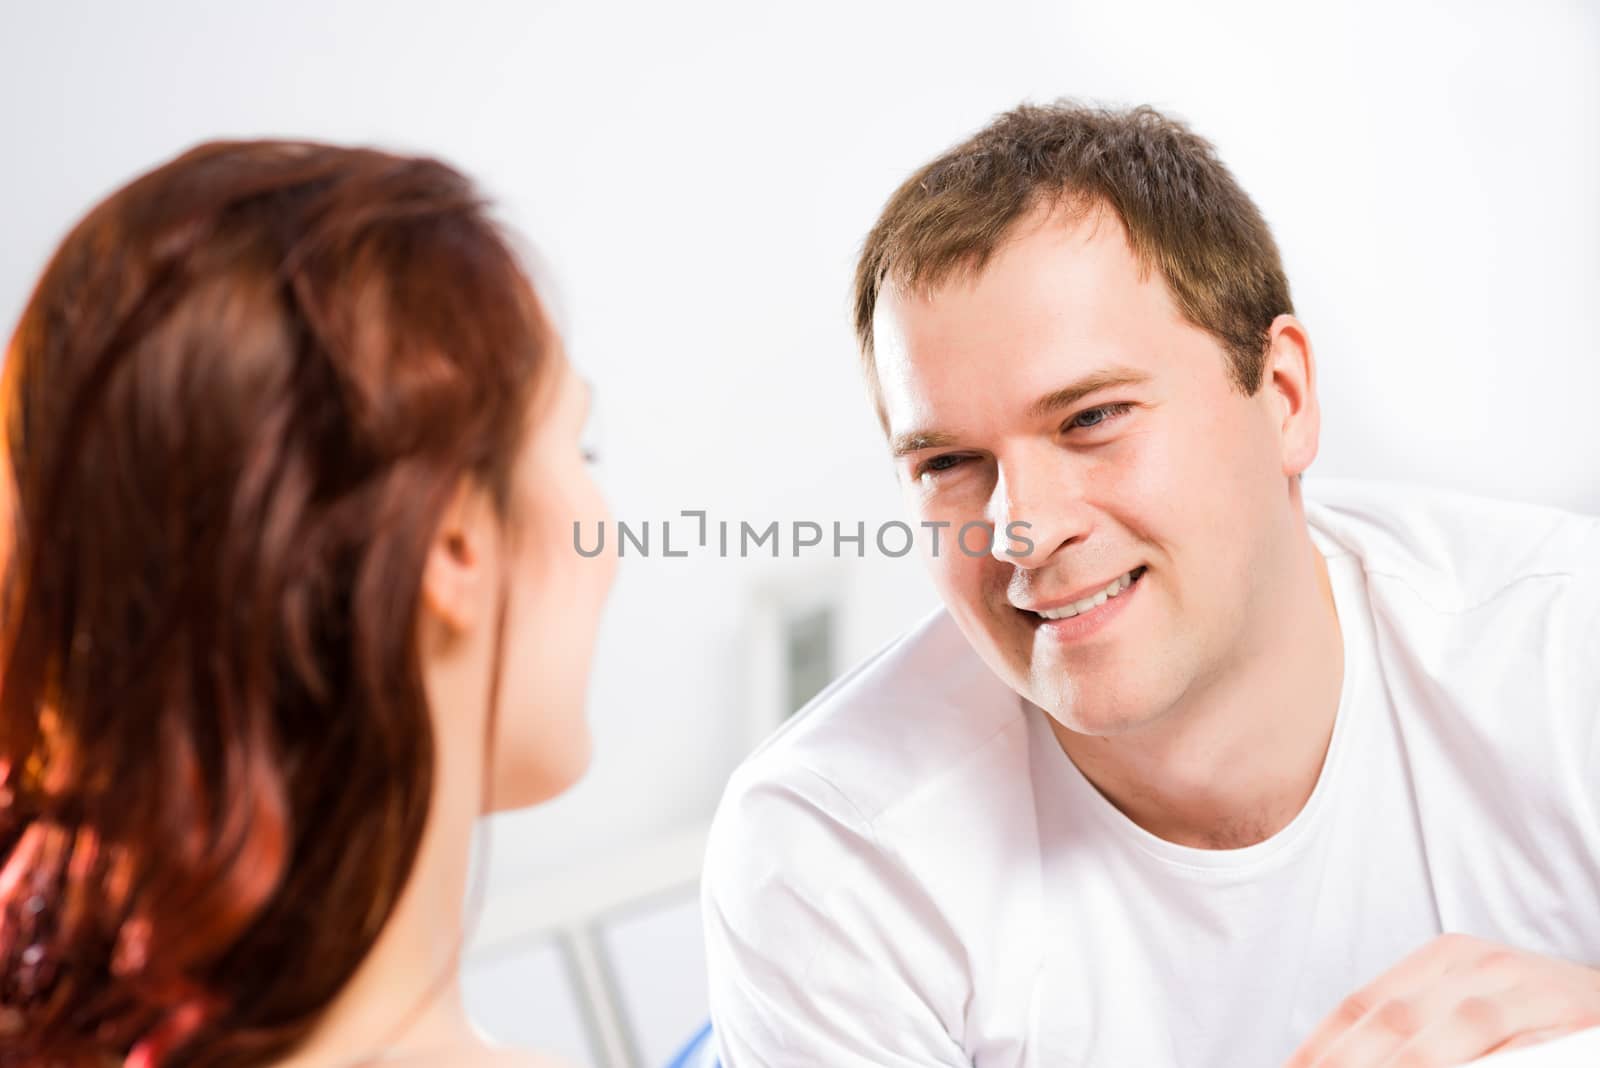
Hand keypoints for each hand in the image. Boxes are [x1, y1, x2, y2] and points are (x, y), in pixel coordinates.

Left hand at [1284, 933, 1599, 1066]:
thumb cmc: (1534, 1016)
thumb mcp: (1465, 1008)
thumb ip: (1410, 1031)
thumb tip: (1334, 1058)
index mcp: (1443, 959)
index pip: (1362, 1005)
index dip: (1321, 1046)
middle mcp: (1478, 967)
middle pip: (1394, 1024)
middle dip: (1349, 1063)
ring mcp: (1525, 994)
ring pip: (1443, 1040)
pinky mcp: (1566, 1021)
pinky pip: (1508, 1052)